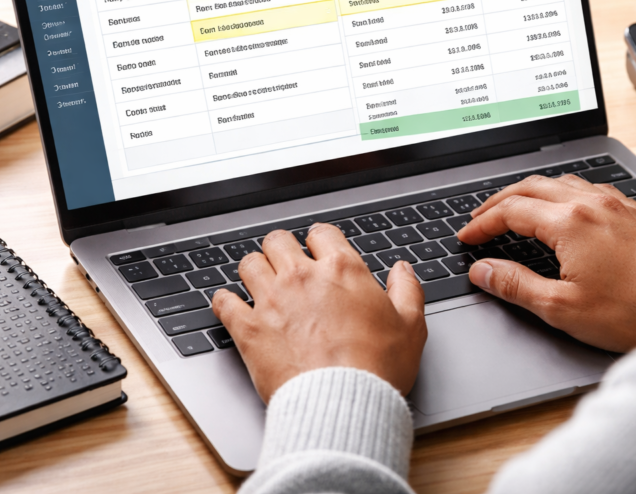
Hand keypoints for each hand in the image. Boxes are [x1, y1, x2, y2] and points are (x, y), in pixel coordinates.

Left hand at [212, 223, 426, 402]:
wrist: (342, 403)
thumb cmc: (377, 368)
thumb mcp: (410, 326)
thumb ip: (407, 290)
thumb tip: (402, 270)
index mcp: (342, 270)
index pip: (322, 233)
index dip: (320, 242)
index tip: (320, 253)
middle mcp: (303, 277)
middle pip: (278, 241)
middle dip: (282, 250)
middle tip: (287, 265)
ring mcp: (272, 300)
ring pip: (249, 263)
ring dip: (255, 270)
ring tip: (260, 282)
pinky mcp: (249, 329)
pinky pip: (224, 302)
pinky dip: (225, 302)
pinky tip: (231, 306)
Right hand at [458, 174, 635, 351]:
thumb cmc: (635, 313)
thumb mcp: (562, 307)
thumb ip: (515, 285)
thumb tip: (482, 270)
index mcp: (570, 223)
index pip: (511, 211)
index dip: (482, 224)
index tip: (468, 237)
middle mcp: (593, 204)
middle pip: (532, 187)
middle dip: (500, 200)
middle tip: (481, 218)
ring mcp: (618, 205)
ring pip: (563, 183)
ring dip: (532, 193)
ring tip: (517, 209)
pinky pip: (591, 189)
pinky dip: (565, 194)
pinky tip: (566, 211)